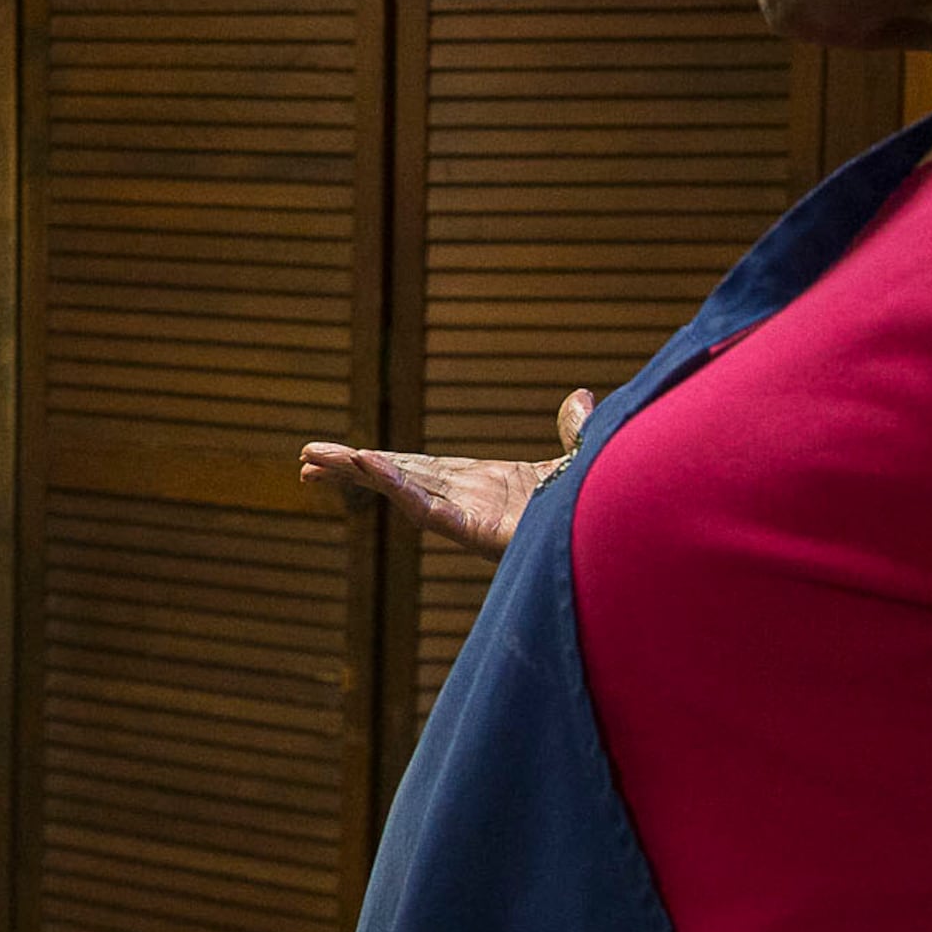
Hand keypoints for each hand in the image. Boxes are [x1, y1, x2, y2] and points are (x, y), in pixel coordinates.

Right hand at [300, 388, 592, 560]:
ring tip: (313, 464)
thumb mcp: (584, 457)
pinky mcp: (481, 533)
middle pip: (400, 480)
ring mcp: (474, 519)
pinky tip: (365, 466)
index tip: (347, 454)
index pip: (424, 470)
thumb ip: (575, 430)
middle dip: (353, 470)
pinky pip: (432, 509)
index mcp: (488, 487)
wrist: (625, 535)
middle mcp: (473, 503)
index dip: (384, 462)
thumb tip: (582, 396)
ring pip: (403, 493)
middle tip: (306, 460)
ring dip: (360, 476)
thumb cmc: (605, 509)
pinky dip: (397, 487)